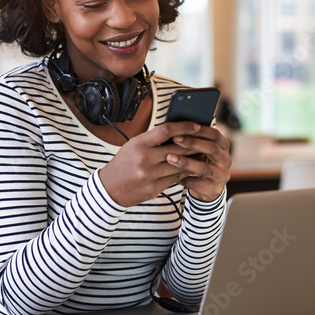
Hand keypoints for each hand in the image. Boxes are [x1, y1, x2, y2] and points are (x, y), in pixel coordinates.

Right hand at [98, 122, 229, 207]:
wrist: (108, 188)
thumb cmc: (124, 162)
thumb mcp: (135, 145)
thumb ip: (155, 139)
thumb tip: (180, 132)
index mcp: (139, 144)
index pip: (167, 130)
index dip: (185, 126)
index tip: (197, 125)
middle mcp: (144, 159)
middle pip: (177, 148)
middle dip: (194, 144)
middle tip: (206, 140)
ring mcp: (149, 175)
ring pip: (179, 165)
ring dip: (193, 160)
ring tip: (202, 154)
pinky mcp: (153, 189)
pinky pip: (175, 179)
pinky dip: (184, 173)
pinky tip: (190, 168)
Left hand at [165, 124, 231, 201]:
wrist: (207, 188)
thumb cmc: (199, 162)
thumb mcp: (200, 150)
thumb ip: (193, 139)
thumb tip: (174, 125)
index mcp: (223, 146)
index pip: (215, 134)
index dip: (200, 130)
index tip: (183, 127)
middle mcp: (225, 160)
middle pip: (212, 149)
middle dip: (192, 143)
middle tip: (175, 139)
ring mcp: (222, 175)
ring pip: (204, 168)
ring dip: (186, 162)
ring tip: (169, 157)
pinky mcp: (215, 189)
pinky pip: (197, 184)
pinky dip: (184, 179)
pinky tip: (171, 175)